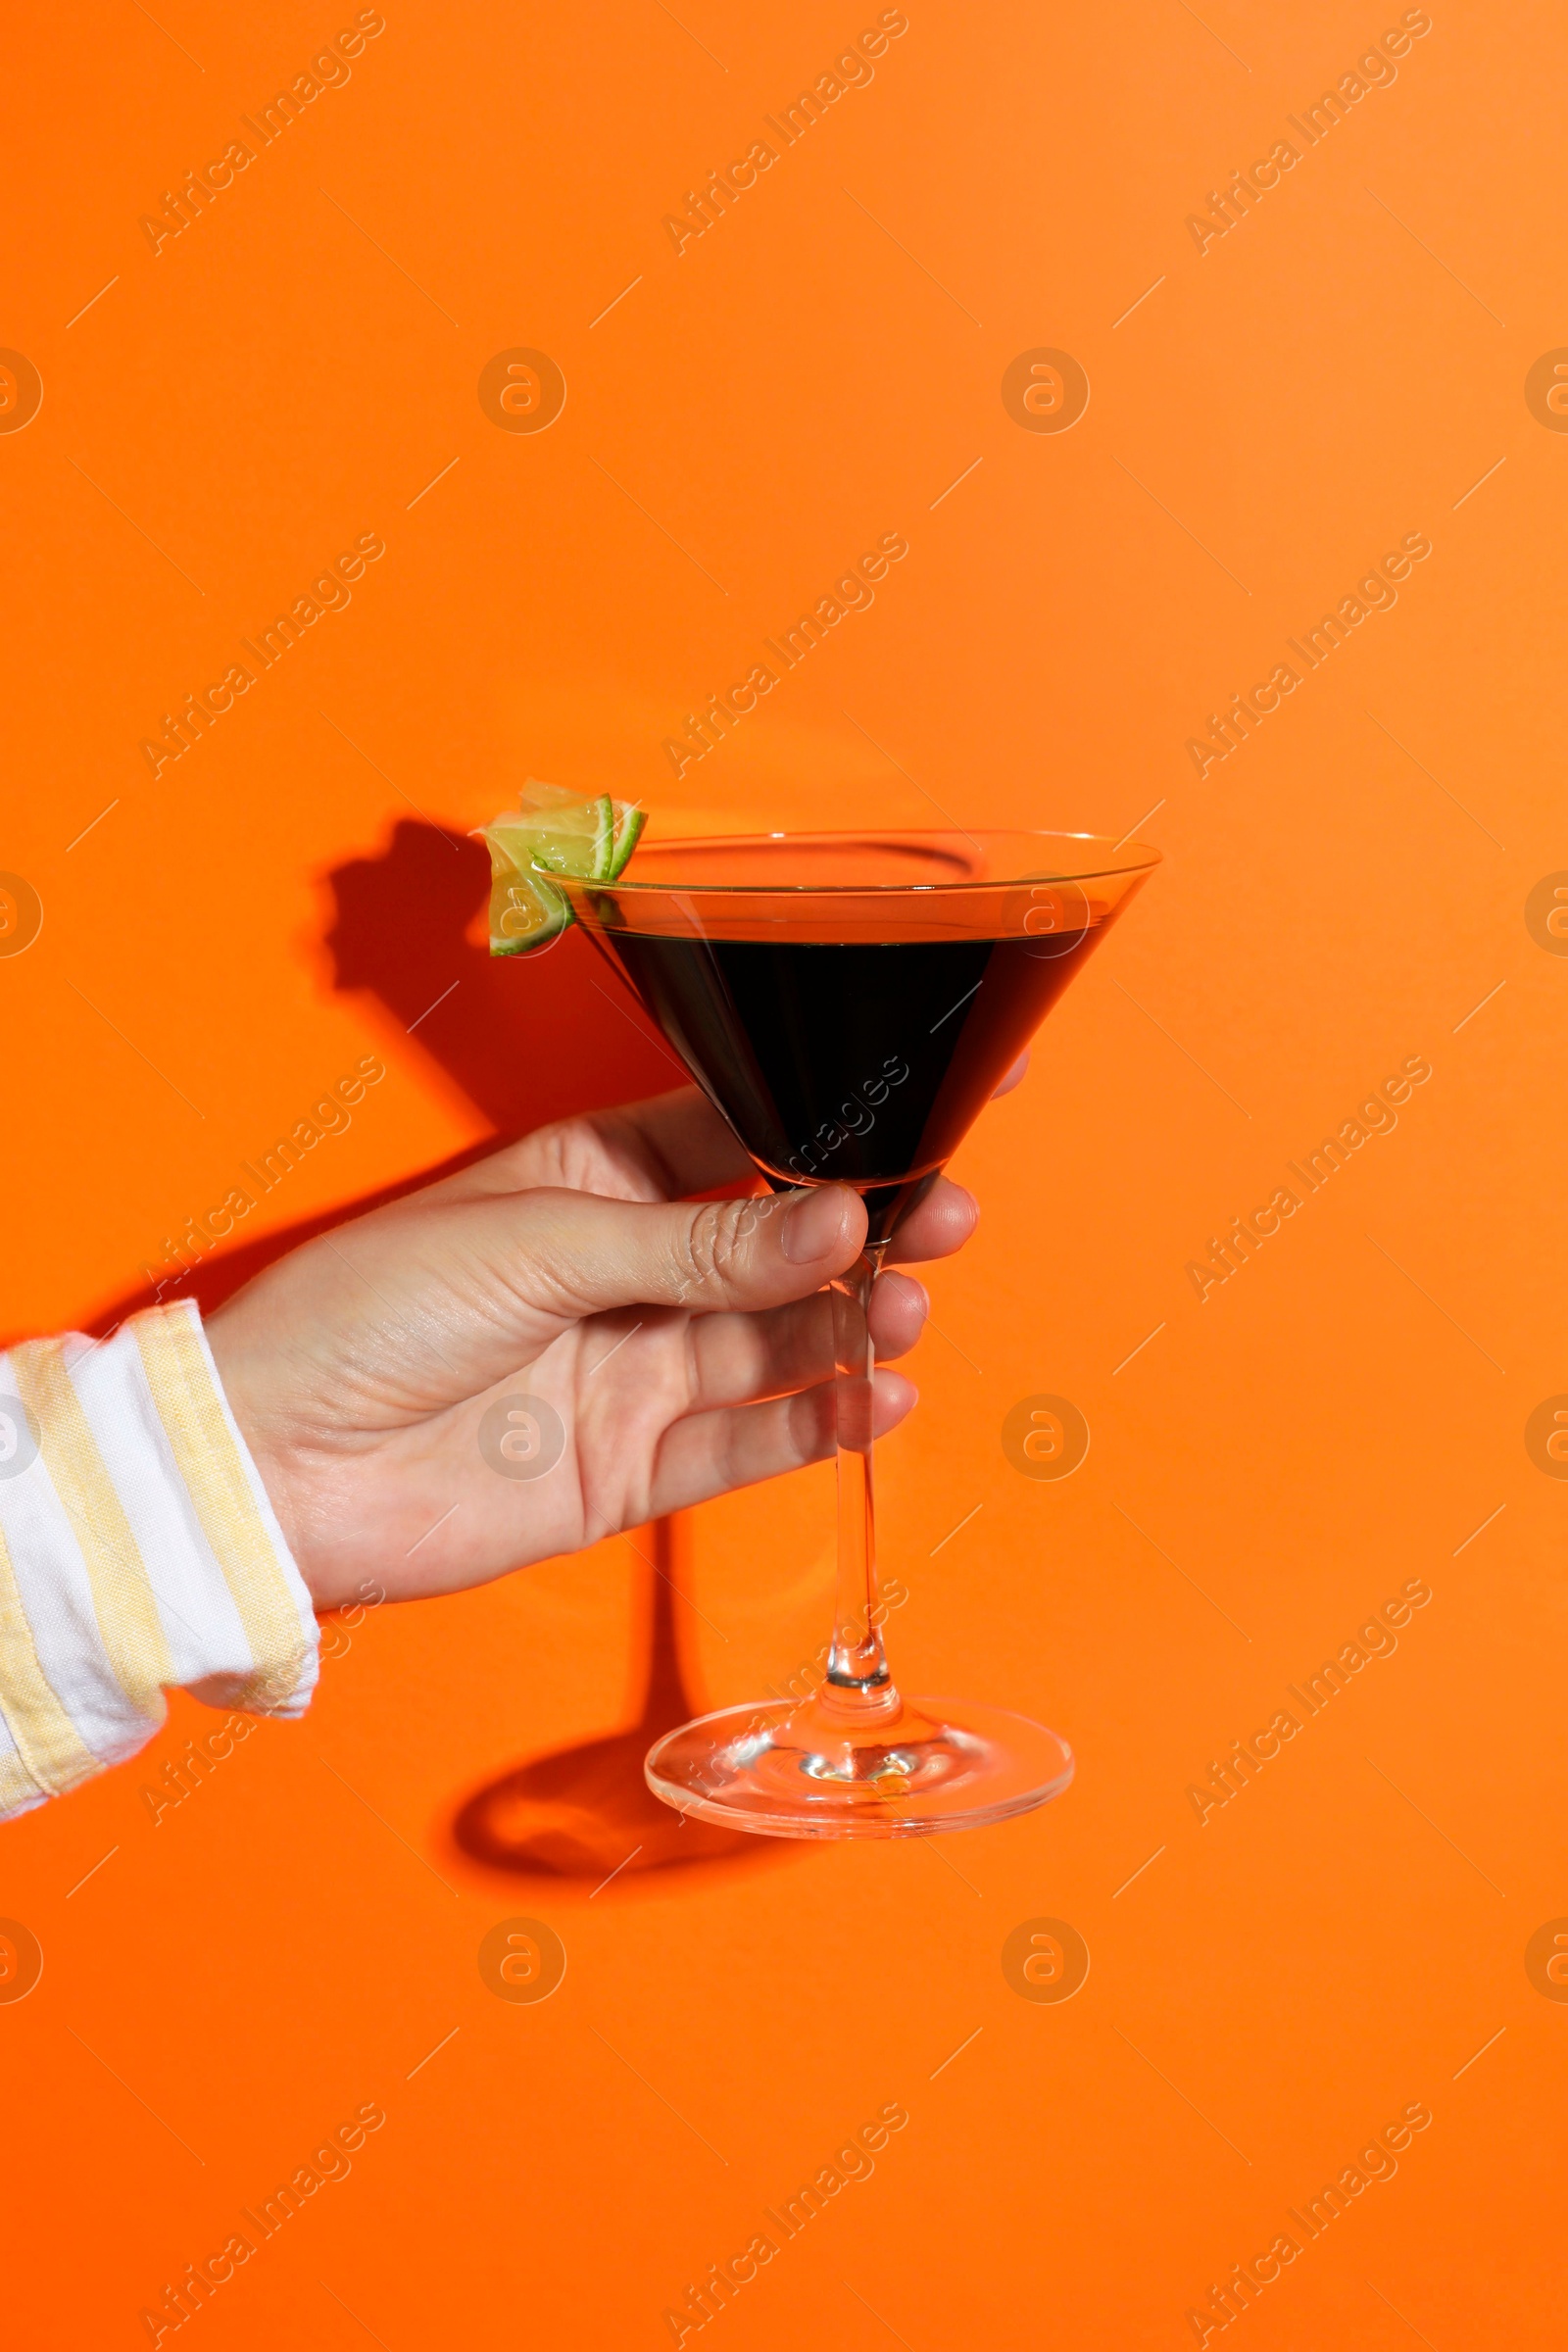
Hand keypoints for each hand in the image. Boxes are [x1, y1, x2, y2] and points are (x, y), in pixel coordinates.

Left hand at [206, 1083, 1002, 1607]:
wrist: (276, 1465)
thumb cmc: (368, 1312)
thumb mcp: (539, 1242)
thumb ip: (696, 1243)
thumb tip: (833, 1222)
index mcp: (594, 1176)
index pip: (739, 1133)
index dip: (834, 1120)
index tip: (930, 1098)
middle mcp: (629, 1270)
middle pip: (779, 1243)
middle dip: (868, 1226)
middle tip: (943, 1214)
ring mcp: (636, 1368)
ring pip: (777, 1338)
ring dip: (851, 1320)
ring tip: (902, 1305)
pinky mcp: (633, 1467)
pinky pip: (747, 1439)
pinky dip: (815, 1420)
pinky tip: (872, 1394)